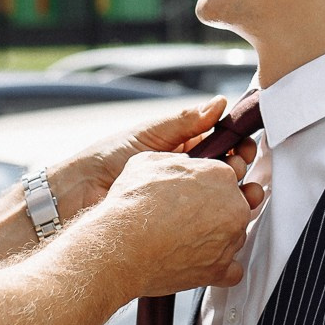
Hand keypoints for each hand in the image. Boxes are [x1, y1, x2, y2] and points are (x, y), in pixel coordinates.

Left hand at [48, 97, 258, 219]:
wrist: (80, 193)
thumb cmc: (108, 158)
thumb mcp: (150, 133)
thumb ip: (185, 121)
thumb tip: (219, 103)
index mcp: (181, 147)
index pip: (221, 143)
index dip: (236, 143)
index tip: (244, 144)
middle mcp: (185, 172)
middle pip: (225, 170)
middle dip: (238, 167)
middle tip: (237, 166)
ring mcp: (182, 197)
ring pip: (219, 195)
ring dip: (234, 192)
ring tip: (237, 189)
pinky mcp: (178, 220)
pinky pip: (204, 217)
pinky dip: (218, 214)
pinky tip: (222, 211)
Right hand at [88, 149, 259, 295]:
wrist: (120, 246)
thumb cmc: (131, 205)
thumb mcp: (148, 161)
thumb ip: (176, 161)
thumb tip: (180, 166)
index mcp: (219, 175)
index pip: (227, 176)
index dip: (209, 184)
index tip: (197, 192)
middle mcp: (232, 206)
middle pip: (236, 205)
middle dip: (218, 210)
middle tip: (192, 216)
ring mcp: (229, 239)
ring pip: (235, 236)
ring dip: (217, 238)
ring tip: (186, 240)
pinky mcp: (220, 269)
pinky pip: (233, 270)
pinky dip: (220, 269)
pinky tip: (202, 262)